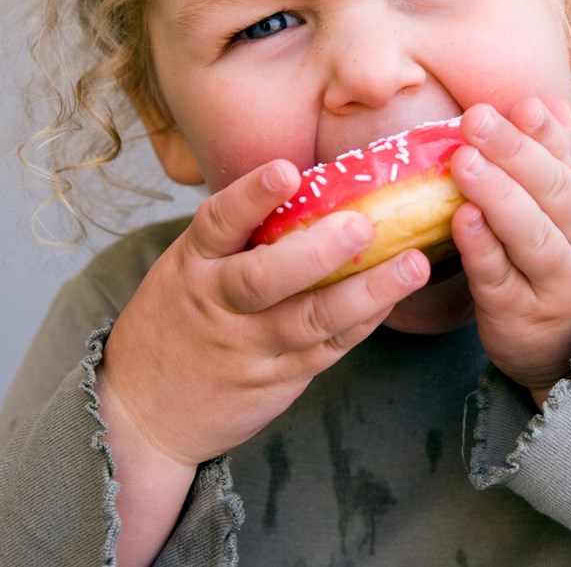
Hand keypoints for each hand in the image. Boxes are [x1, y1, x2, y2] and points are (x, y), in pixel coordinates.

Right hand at [100, 159, 430, 468]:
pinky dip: (364, 321)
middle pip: (265, 278)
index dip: (252, 196)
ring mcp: (250, 346)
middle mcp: (219, 304)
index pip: (218, 223)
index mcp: (193, 264)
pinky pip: (327, 347)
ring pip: (310, 319)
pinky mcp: (278, 378)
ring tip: (412, 265)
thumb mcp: (188, 269)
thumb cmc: (179, 321)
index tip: (287, 171)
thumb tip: (315, 184)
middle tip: (363, 225)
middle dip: (317, 252)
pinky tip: (394, 296)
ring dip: (366, 292)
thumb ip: (239, 238)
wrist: (143, 414)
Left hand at [450, 99, 570, 406]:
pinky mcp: (521, 313)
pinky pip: (501, 278)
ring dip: (498, 196)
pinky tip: (462, 221)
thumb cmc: (570, 259)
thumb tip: (542, 102)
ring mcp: (558, 280)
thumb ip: (559, 158)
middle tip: (475, 120)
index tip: (518, 107)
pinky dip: (483, 249)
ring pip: (532, 235)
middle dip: (514, 152)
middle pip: (554, 191)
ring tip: (463, 162)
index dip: (545, 132)